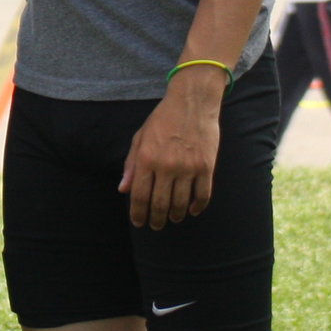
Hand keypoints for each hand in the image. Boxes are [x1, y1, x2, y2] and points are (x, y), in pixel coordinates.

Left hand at [118, 71, 223, 228]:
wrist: (191, 103)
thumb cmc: (162, 120)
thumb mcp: (139, 138)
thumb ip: (131, 165)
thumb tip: (124, 190)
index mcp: (146, 159)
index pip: (139, 196)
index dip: (138, 213)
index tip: (139, 223)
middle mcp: (166, 166)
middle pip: (160, 204)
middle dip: (156, 219)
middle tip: (155, 226)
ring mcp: (188, 168)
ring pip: (181, 203)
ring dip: (176, 215)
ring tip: (172, 219)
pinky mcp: (206, 167)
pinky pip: (203, 195)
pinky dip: (197, 207)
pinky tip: (192, 211)